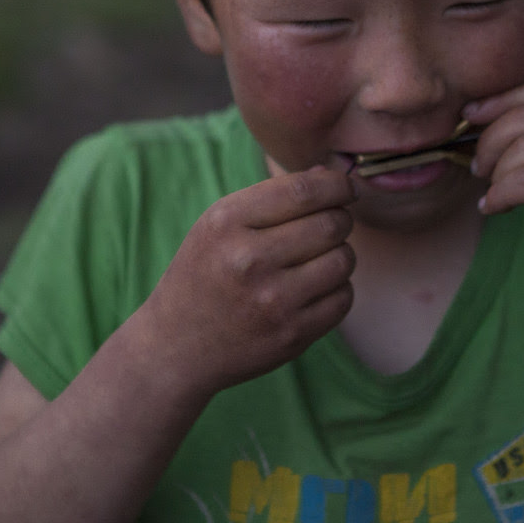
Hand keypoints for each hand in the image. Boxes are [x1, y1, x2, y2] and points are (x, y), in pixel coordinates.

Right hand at [141, 166, 356, 394]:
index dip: (337, 184)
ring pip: (344, 259)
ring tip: (321, 258)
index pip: (303, 191)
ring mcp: (272, 301)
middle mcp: (248, 260)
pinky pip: (344, 298)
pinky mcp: (292, 335)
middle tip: (330, 225)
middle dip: (340, 219)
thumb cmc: (204, 274)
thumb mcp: (218, 225)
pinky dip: (338, 288)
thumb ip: (272, 196)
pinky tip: (315, 288)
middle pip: (331, 223)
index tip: (346, 187)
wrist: (176, 347)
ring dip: (341, 254)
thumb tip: (329, 175)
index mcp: (226, 223)